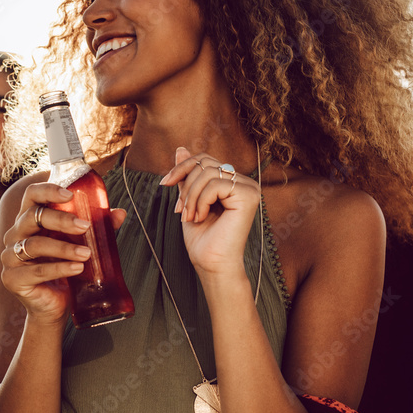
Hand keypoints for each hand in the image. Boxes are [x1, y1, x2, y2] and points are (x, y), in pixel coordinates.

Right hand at [0, 183, 125, 325]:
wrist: (53, 306)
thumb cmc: (64, 269)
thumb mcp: (79, 244)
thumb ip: (97, 228)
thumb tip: (120, 213)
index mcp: (28, 220)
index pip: (31, 195)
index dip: (48, 190)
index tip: (70, 194)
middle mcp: (15, 234)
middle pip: (32, 217)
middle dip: (60, 220)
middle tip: (85, 226)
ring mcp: (9, 257)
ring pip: (35, 245)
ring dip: (63, 248)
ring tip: (86, 254)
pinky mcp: (12, 279)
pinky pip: (36, 271)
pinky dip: (59, 268)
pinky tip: (77, 269)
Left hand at [159, 147, 259, 276]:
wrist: (211, 264)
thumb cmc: (202, 238)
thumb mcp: (189, 200)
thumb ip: (188, 176)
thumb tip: (181, 148)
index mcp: (232, 182)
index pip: (205, 159)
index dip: (181, 168)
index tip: (164, 183)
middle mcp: (244, 182)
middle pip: (205, 162)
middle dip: (185, 183)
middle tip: (180, 209)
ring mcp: (249, 188)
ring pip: (208, 172)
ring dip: (191, 196)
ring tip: (189, 217)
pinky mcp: (249, 195)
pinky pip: (215, 184)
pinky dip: (201, 201)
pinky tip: (201, 217)